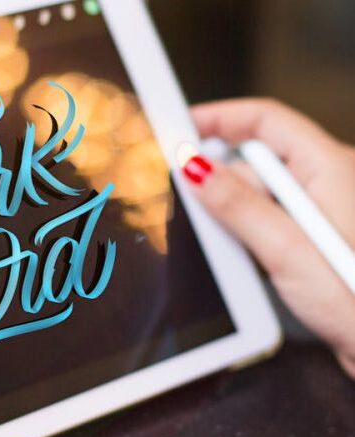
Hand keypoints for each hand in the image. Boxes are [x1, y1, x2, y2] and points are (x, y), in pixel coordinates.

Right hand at [187, 98, 354, 377]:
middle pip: (255, 160)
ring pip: (256, 193)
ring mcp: (312, 213)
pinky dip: (239, 225)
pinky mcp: (305, 239)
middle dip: (215, 170)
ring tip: (200, 224)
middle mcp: (322, 184)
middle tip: (177, 185)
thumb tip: (196, 170)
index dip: (221, 117)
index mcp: (329, 168)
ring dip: (226, 204)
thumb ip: (239, 207)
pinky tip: (226, 243)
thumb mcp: (286, 249)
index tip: (182, 126)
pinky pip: (262, 219)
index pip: (266, 122)